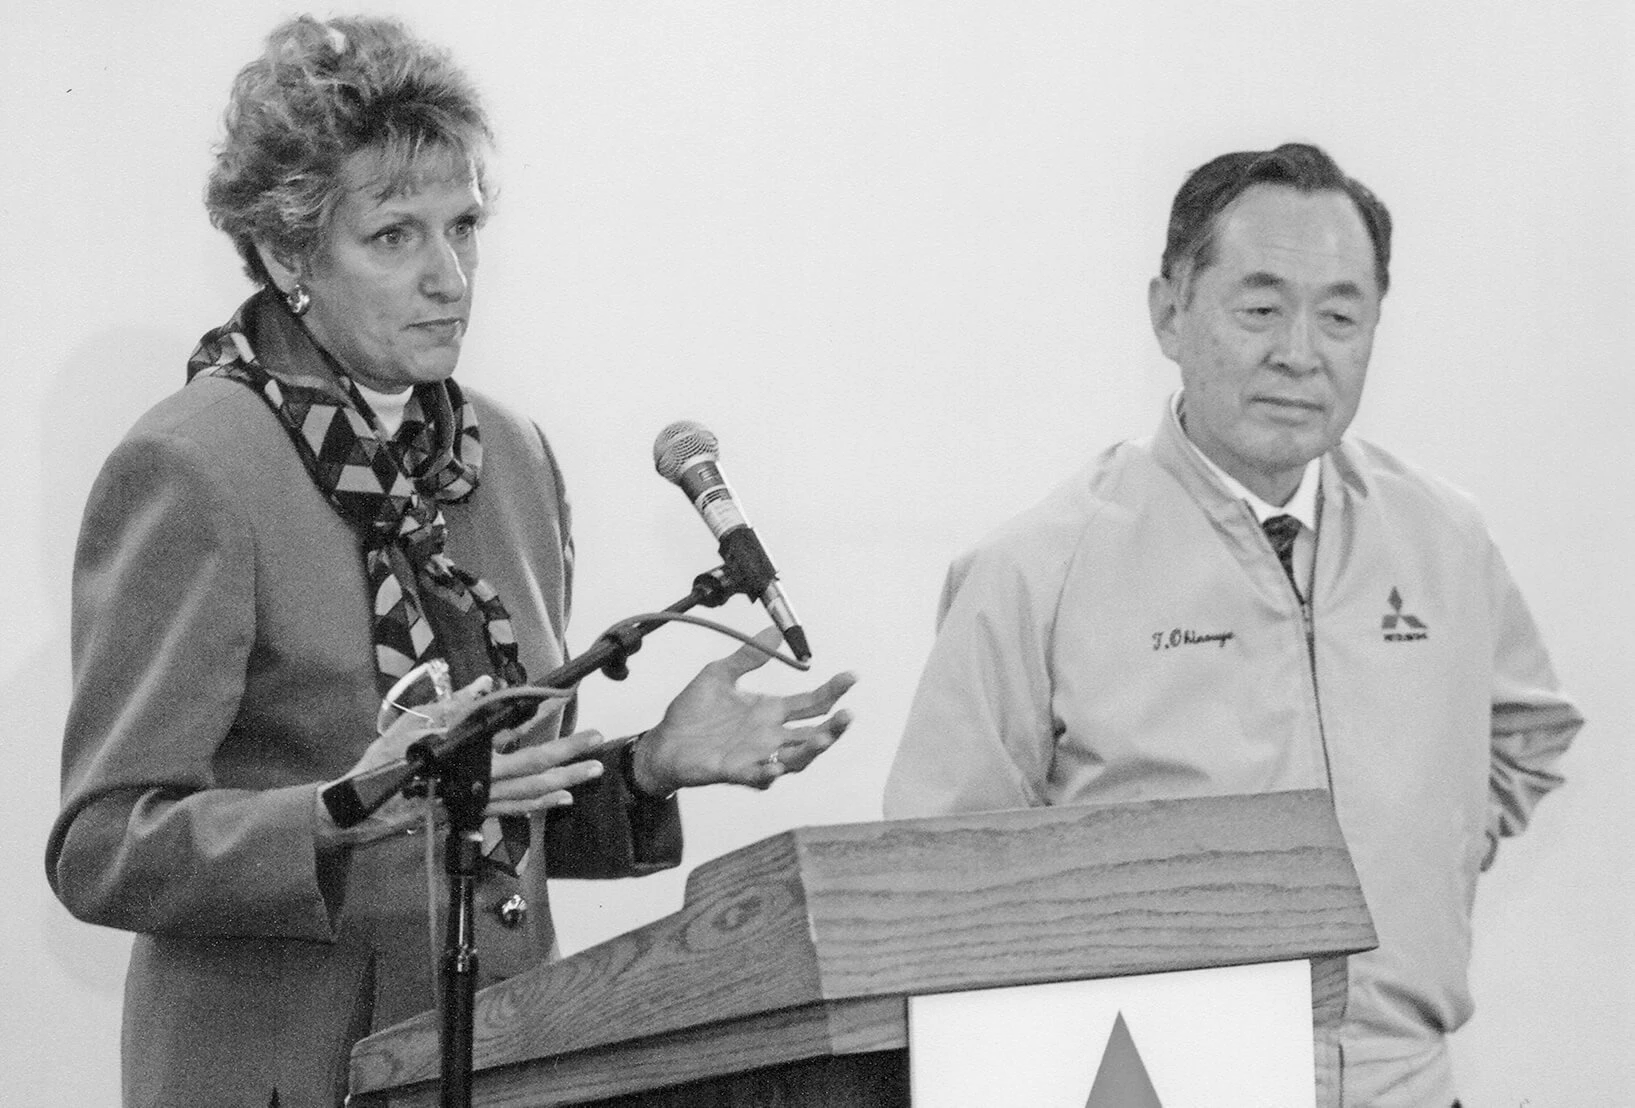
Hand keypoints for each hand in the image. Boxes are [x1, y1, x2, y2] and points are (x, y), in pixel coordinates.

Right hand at [317, 679, 606, 846]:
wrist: (362, 809)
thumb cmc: (384, 765)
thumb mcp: (415, 727)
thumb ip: (454, 707)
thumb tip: (485, 684)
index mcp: (468, 754)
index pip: (514, 730)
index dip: (542, 713)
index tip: (566, 696)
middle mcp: (479, 780)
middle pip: (533, 766)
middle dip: (567, 753)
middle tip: (597, 741)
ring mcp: (478, 799)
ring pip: (529, 792)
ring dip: (562, 781)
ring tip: (590, 772)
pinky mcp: (472, 812)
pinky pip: (512, 809)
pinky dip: (538, 804)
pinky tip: (559, 799)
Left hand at [632, 627, 856, 793]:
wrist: (664, 740)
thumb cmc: (693, 711)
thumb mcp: (720, 674)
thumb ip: (748, 656)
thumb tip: (775, 630)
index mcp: (770, 712)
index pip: (812, 703)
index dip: (833, 691)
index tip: (851, 676)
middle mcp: (770, 735)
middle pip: (813, 734)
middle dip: (834, 727)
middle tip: (848, 714)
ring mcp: (756, 755)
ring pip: (795, 758)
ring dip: (811, 750)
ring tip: (823, 738)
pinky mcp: (735, 771)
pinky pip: (758, 776)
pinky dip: (768, 772)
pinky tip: (776, 764)